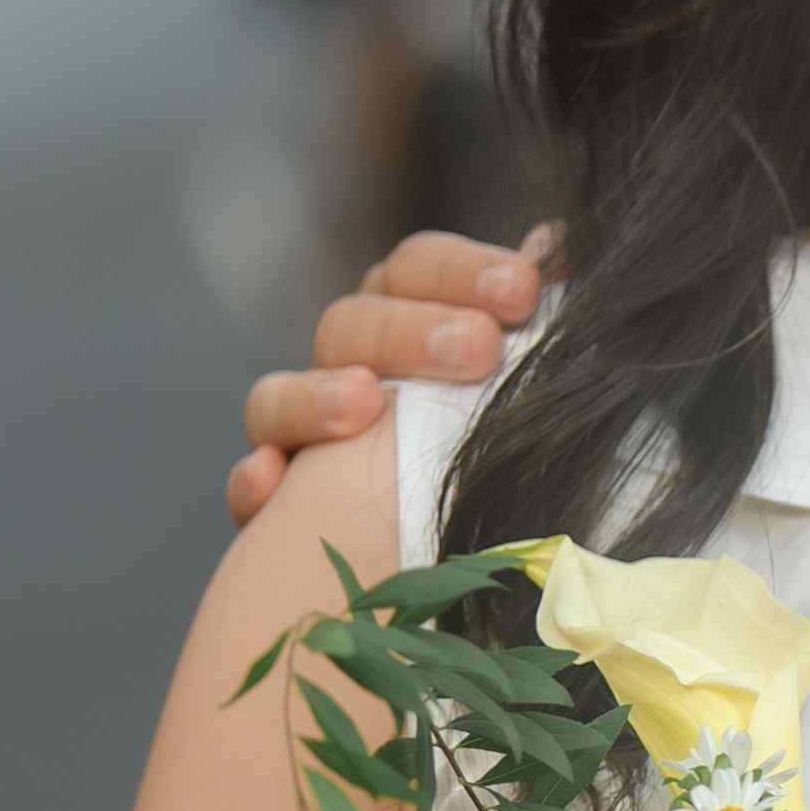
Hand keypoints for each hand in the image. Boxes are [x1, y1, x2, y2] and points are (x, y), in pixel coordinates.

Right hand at [226, 225, 548, 524]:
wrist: (460, 570)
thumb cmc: (500, 450)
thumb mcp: (525, 380)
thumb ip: (531, 314)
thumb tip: (562, 240)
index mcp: (406, 320)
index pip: (415, 269)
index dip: (462, 269)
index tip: (523, 290)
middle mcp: (345, 367)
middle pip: (351, 324)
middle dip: (411, 332)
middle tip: (478, 350)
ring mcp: (301, 436)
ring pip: (279, 397)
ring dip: (317, 396)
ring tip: (363, 405)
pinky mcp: (273, 506)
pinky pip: (247, 486)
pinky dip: (253, 480)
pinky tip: (270, 481)